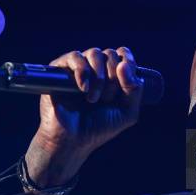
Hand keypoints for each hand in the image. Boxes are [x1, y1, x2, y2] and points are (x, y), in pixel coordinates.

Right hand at [25, 47, 142, 187]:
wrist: (72, 141)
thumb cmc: (98, 128)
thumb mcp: (127, 113)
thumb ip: (135, 89)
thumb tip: (124, 64)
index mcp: (113, 76)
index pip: (123, 55)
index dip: (128, 63)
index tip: (126, 82)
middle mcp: (96, 69)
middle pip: (111, 54)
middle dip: (113, 78)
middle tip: (106, 100)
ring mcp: (78, 68)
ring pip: (95, 53)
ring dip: (99, 77)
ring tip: (93, 99)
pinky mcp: (60, 70)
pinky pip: (75, 57)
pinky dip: (83, 72)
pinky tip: (83, 89)